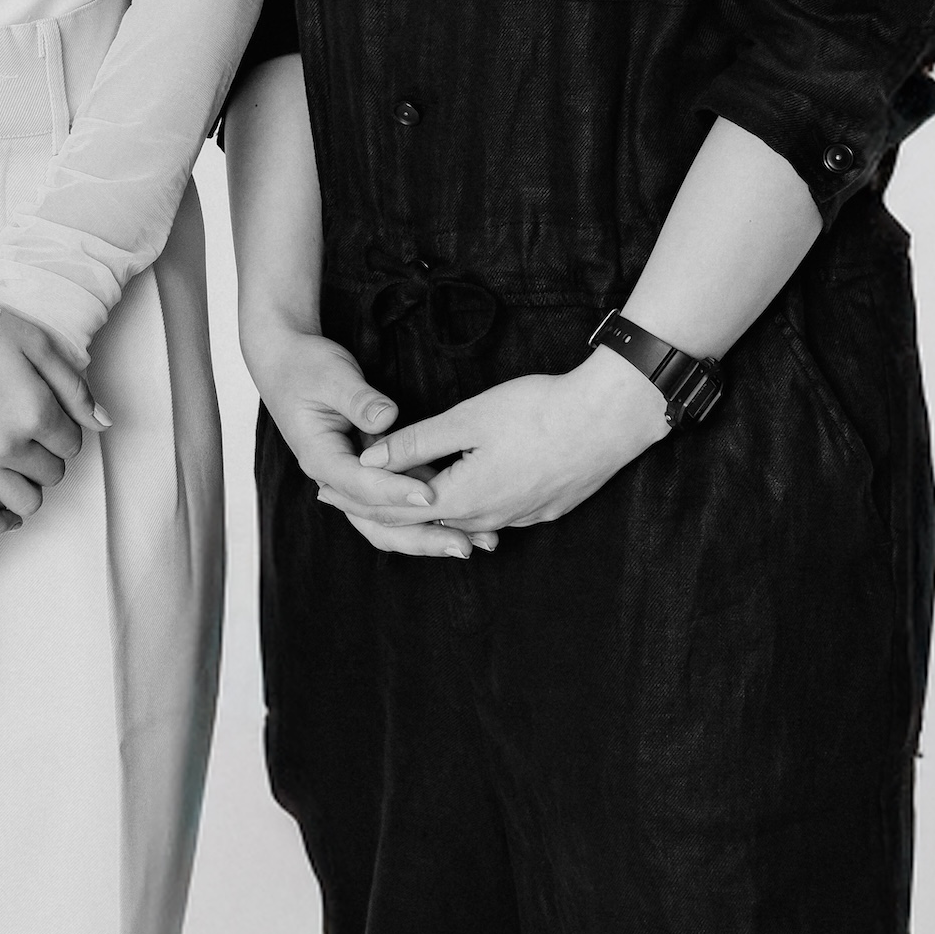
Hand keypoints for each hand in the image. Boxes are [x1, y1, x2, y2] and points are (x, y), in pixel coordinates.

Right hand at [0, 310, 102, 502]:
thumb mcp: (36, 343)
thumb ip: (73, 387)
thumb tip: (103, 424)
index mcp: (35, 410)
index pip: (72, 444)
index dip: (65, 433)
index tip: (51, 422)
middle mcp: (9, 444)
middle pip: (51, 474)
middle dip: (48, 457)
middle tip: (31, 439)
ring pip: (25, 502)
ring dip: (28, 487)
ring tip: (17, 468)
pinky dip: (0, 520)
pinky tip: (4, 510)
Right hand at [245, 322, 494, 559]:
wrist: (287, 362)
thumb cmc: (306, 367)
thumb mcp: (331, 376)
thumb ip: (359, 399)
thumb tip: (387, 418)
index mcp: (320, 457)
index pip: (362, 484)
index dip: (396, 491)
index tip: (431, 494)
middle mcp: (336, 478)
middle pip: (377, 521)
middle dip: (420, 536)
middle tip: (463, 545)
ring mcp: (353, 479)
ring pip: (389, 522)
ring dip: (428, 534)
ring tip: (472, 545)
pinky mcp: (369, 473)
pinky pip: (397, 503)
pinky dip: (427, 514)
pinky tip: (464, 522)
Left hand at [358, 349, 667, 535]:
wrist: (610, 419)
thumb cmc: (538, 411)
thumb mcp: (468, 420)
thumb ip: (417, 444)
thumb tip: (370, 459)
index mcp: (465, 498)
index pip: (396, 509)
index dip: (358, 498)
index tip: (324, 490)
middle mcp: (490, 518)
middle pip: (424, 522)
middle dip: (381, 508)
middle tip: (343, 497)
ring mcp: (520, 517)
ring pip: (458, 522)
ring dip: (423, 512)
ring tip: (392, 499)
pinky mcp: (543, 509)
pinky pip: (489, 517)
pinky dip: (461, 510)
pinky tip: (455, 498)